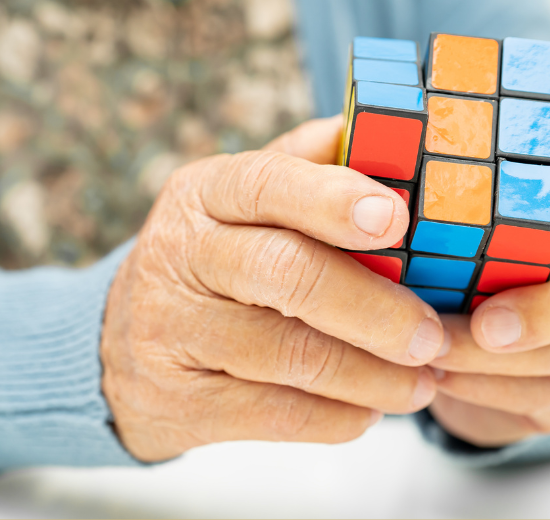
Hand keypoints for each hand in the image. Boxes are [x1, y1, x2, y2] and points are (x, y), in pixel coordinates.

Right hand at [102, 116, 449, 461]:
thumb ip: (313, 166)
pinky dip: (336, 418)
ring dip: (370, 375)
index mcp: (204, 193)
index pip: (268, 183)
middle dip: (373, 308)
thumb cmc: (214, 262)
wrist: (117, 350)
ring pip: (288, 354)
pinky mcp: (179, 402)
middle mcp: (180, 255)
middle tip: (432, 335)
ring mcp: (172, 331)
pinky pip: (275, 414)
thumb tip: (398, 131)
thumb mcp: (242, 202)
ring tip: (421, 382)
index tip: (397, 220)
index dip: (334, 201)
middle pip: (287, 274)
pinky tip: (370, 412)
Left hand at [426, 137, 549, 446]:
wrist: (459, 339)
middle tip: (488, 324)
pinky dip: (487, 388)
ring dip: (502, 358)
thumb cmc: (450, 251)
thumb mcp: (442, 212)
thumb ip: (437, 185)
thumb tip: (372, 167)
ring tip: (435, 351)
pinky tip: (439, 376)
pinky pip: (547, 395)